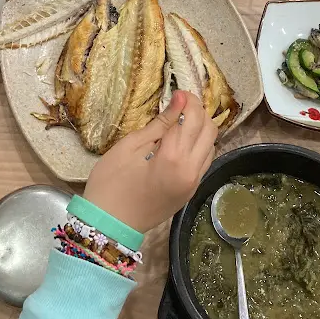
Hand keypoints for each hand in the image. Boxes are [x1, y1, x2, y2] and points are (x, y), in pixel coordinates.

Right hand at [83, 91, 217, 233]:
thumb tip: (179, 101)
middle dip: (198, 112)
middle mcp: (192, 171)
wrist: (108, 226)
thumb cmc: (111, 184)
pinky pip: (204, 161)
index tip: (176, 92)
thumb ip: (160, 124)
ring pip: (211, 146)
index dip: (187, 100)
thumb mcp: (130, 147)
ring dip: (201, 129)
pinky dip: (198, 146)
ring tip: (179, 122)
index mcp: (175, 158)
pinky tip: (180, 142)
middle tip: (178, 105)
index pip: (193, 118)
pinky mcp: (191, 192)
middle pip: (209, 130)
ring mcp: (194, 183)